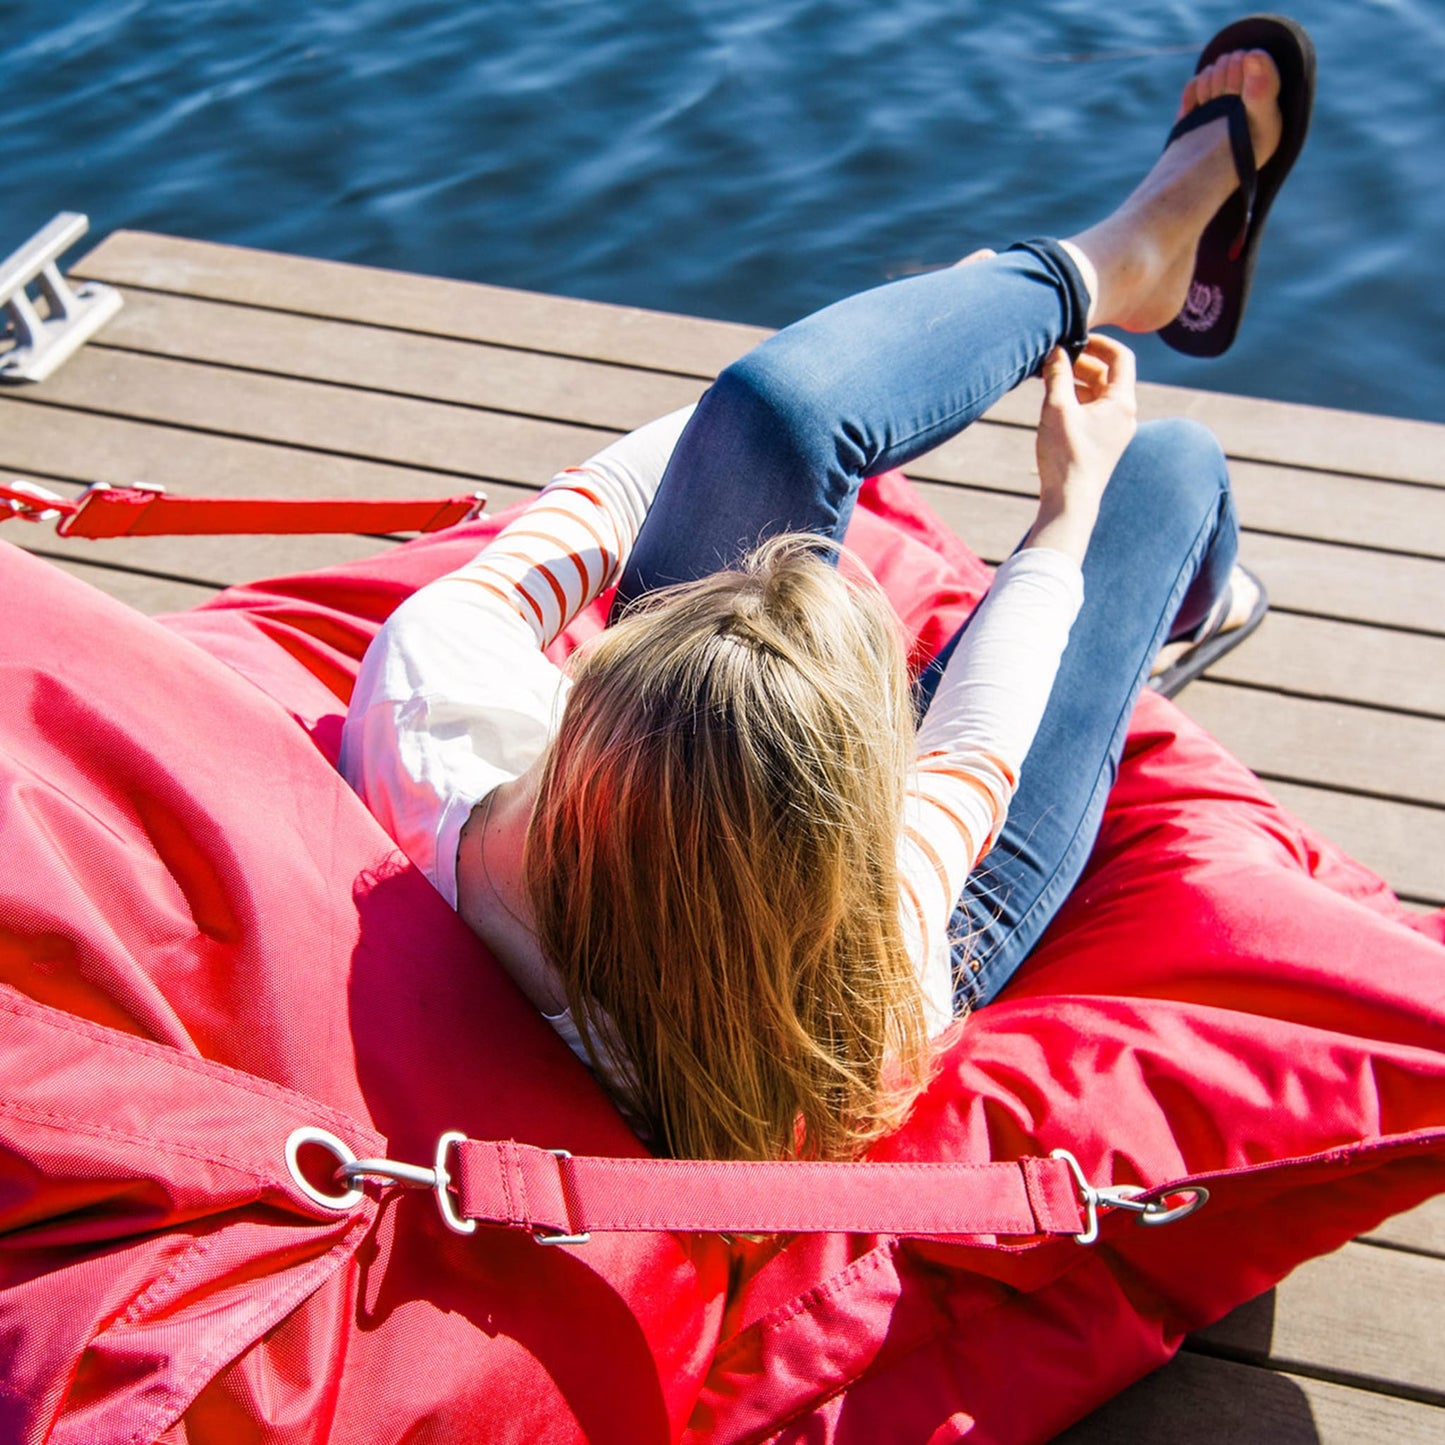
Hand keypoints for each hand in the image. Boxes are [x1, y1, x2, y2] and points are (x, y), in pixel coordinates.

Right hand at [1025, 335, 1137, 560]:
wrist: (1071, 502)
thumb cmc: (1066, 455)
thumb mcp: (1057, 408)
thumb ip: (1057, 374)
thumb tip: (1056, 350)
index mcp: (1122, 402)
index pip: (1121, 357)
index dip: (1099, 342)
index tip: (1076, 338)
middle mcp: (1124, 414)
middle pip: (1107, 375)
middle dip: (1081, 362)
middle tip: (1054, 357)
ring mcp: (1114, 430)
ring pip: (1097, 393)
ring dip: (1075, 381)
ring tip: (1049, 377)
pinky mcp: (1101, 443)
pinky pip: (1091, 410)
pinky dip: (1075, 400)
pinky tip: (1053, 402)